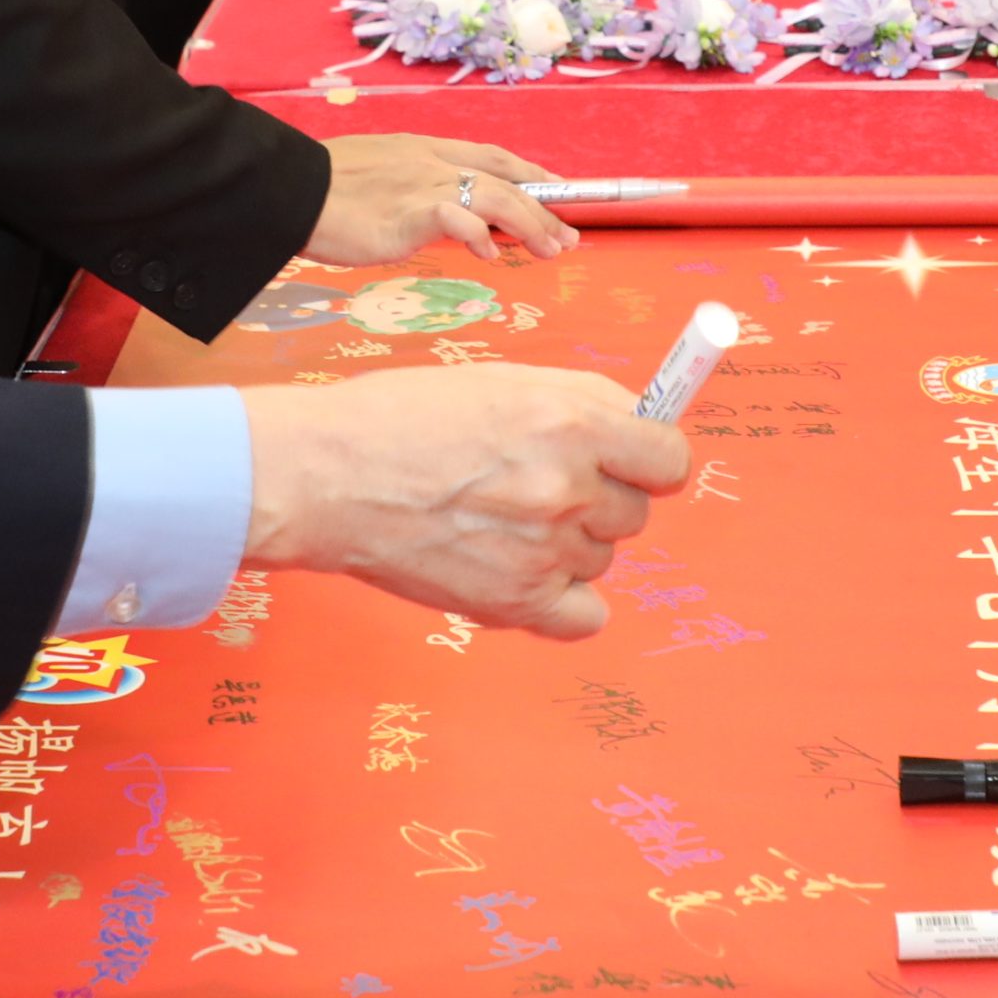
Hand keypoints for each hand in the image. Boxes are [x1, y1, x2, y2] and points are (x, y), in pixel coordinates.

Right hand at [241, 365, 690, 636]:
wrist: (327, 476)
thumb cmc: (403, 418)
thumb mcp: (504, 380)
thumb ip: (582, 404)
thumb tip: (643, 425)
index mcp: (572, 420)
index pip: (670, 458)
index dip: (649, 459)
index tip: (631, 461)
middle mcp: (568, 486)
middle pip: (635, 512)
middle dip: (598, 498)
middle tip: (536, 485)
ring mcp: (545, 550)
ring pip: (601, 558)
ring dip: (567, 545)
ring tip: (500, 520)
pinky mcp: (516, 603)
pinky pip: (586, 616)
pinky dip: (562, 603)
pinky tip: (523, 575)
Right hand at [310, 135, 581, 264]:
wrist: (288, 190)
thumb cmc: (322, 191)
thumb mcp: (378, 179)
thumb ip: (413, 192)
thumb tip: (444, 218)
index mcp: (423, 149)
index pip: (491, 157)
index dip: (529, 173)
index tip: (556, 190)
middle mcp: (430, 161)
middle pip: (504, 178)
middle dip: (544, 206)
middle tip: (569, 236)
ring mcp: (422, 183)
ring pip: (496, 195)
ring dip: (530, 223)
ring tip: (550, 250)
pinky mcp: (410, 209)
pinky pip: (460, 216)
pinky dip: (481, 233)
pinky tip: (491, 252)